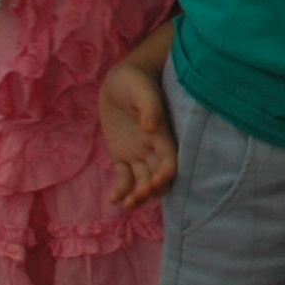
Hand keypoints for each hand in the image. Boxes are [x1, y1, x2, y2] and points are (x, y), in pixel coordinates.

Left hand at [99, 58, 177, 208]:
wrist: (120, 80)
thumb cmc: (134, 80)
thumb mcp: (141, 89)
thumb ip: (149, 106)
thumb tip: (151, 127)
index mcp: (163, 133)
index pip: (170, 160)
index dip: (166, 174)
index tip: (155, 183)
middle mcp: (153, 147)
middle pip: (158, 176)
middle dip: (151, 190)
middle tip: (136, 198)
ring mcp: (138, 152)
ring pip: (143, 180)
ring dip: (138, 195)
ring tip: (126, 204)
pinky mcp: (122, 155)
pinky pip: (125, 176)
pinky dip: (122, 189)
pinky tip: (114, 199)